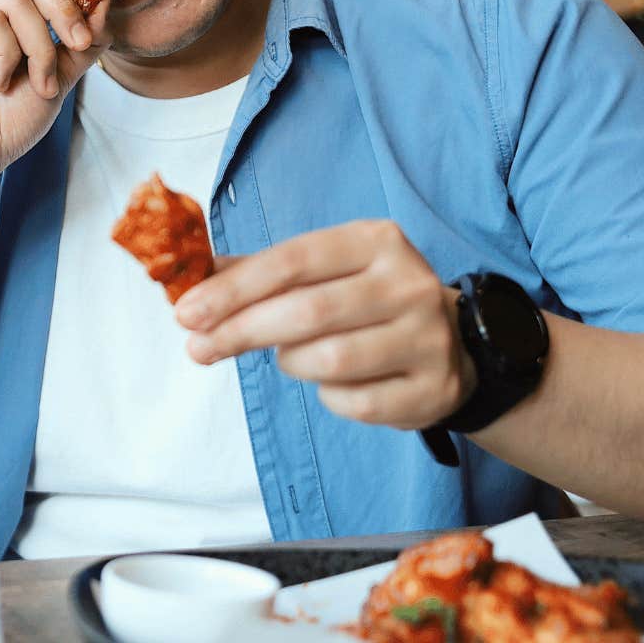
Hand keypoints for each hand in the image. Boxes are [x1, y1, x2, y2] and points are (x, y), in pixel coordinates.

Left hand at [174, 221, 475, 429]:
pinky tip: (333, 382)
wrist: (456, 344)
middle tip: (198, 348)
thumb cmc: (368, 301)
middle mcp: (408, 282)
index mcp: (376, 241)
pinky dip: (329, 396)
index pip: (292, 261)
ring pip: (329, 361)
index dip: (233, 289)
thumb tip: (194, 275)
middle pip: (308, 311)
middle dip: (241, 331)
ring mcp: (428, 337)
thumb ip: (262, 271)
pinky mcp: (433, 387)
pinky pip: (354, 403)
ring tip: (289, 358)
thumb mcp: (325, 270)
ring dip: (291, 364)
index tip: (186, 312)